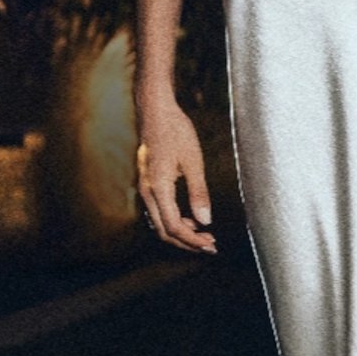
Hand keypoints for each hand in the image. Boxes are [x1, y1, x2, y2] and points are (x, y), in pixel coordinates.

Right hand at [136, 96, 217, 254]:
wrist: (155, 110)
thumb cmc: (175, 131)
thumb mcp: (192, 160)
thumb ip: (198, 192)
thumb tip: (205, 220)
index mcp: (158, 188)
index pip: (174, 226)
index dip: (193, 240)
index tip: (211, 245)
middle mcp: (147, 192)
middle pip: (164, 231)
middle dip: (187, 242)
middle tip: (210, 245)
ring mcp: (145, 188)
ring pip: (159, 223)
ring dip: (181, 233)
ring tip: (203, 234)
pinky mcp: (148, 183)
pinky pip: (158, 212)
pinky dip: (174, 221)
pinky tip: (190, 218)